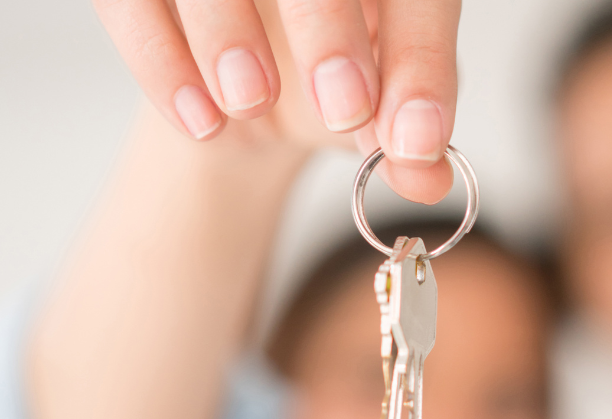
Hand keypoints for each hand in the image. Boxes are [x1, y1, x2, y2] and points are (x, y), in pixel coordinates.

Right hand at [93, 0, 458, 203]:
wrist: (241, 94)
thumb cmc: (322, 88)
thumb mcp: (371, 116)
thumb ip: (401, 142)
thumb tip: (428, 177)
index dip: (421, 59)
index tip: (412, 139)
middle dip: (328, 27)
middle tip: (342, 105)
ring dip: (227, 29)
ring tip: (249, 101)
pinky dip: (161, 59)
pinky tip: (202, 121)